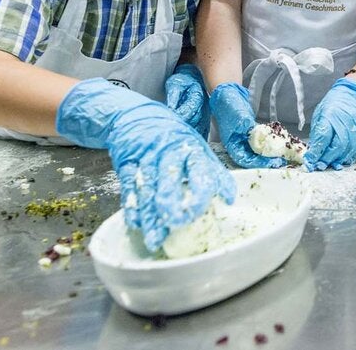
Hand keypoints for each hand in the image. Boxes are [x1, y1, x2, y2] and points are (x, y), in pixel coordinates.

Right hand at [55, 78, 235, 251]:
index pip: (199, 171)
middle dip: (173, 206)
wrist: (136, 115)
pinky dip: (132, 206)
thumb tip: (230, 198)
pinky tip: (136, 223)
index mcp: (190, 148)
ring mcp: (145, 156)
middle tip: (177, 226)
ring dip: (151, 216)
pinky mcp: (126, 161)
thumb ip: (213, 173)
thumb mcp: (196, 148)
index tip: (202, 212)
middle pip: (170, 181)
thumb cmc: (172, 137)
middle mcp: (168, 152)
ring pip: (148, 189)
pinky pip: (128, 186)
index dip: (201, 192)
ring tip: (156, 239)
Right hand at [209, 83, 285, 168]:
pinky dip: (269, 142)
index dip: (258, 163)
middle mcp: (238, 144)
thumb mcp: (238, 116)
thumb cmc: (229, 105)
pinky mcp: (250, 132)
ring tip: (283, 154)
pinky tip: (279, 142)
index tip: (272, 162)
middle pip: (253, 157)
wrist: (228, 93)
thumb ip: (246, 127)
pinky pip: (261, 140)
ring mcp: (244, 138)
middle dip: (267, 160)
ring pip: (258, 150)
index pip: (245, 159)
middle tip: (281, 160)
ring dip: (270, 153)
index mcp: (232, 144)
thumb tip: (257, 135)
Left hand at [305, 78, 355, 170]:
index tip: (311, 161)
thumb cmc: (336, 102)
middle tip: (321, 165)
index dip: (316, 152)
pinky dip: (351, 155)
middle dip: (328, 159)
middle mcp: (346, 120)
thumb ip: (318, 131)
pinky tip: (345, 157)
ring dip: (340, 159)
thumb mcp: (321, 112)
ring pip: (350, 149)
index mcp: (331, 114)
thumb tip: (314, 150)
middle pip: (338, 146)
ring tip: (333, 163)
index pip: (323, 137)